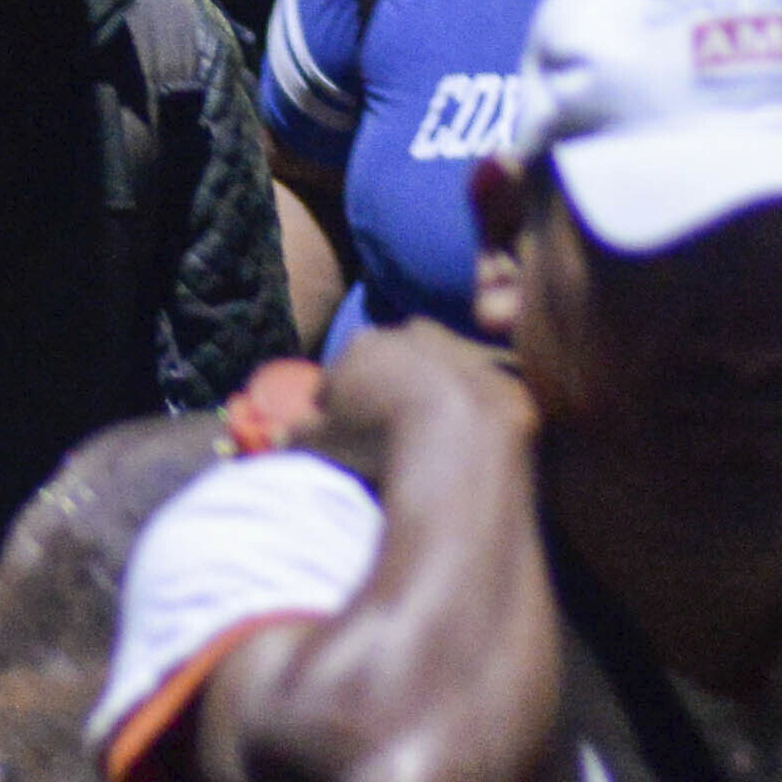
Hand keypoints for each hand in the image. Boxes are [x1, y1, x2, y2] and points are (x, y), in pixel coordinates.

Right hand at [303, 315, 530, 481]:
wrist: (460, 441)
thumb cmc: (378, 440)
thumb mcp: (322, 444)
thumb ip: (297, 436)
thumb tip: (280, 437)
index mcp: (363, 346)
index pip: (338, 376)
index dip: (336, 407)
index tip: (342, 436)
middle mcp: (412, 335)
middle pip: (390, 365)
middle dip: (385, 392)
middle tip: (386, 435)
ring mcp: (461, 351)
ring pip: (438, 375)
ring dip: (433, 398)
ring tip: (429, 442)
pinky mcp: (501, 377)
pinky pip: (479, 399)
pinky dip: (472, 416)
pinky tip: (467, 446)